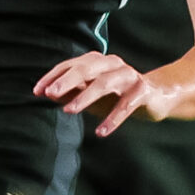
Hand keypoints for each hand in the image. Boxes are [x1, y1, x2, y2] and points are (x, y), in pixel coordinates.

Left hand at [36, 52, 167, 137]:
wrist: (157, 97)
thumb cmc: (118, 95)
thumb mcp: (92, 95)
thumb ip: (72, 93)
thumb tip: (48, 94)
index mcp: (98, 62)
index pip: (71, 65)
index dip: (53, 77)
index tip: (37, 91)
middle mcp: (113, 64)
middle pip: (86, 68)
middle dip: (66, 81)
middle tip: (50, 94)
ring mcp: (129, 76)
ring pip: (104, 83)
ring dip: (85, 97)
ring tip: (69, 111)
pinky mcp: (143, 91)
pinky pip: (126, 105)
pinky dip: (113, 118)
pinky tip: (101, 132)